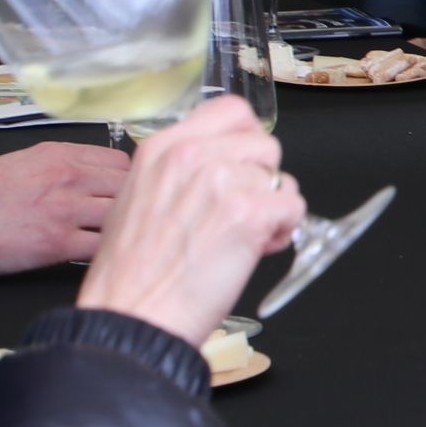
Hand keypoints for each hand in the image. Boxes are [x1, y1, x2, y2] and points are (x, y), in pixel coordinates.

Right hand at [0, 140, 131, 273]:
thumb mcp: (22, 162)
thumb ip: (61, 166)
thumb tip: (91, 176)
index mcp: (59, 155)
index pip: (120, 162)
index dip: (127, 182)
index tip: (126, 196)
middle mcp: (68, 176)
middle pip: (128, 186)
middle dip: (131, 205)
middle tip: (127, 223)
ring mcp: (65, 209)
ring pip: (122, 214)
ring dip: (121, 229)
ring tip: (117, 242)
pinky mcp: (57, 243)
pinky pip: (103, 245)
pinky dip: (107, 252)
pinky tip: (103, 258)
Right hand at [75, 96, 303, 343]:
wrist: (132, 315)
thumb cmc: (131, 274)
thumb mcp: (136, 198)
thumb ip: (178, 171)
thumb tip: (220, 166)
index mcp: (161, 148)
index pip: (230, 111)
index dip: (247, 139)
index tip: (244, 165)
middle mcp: (192, 155)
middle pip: (265, 144)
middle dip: (261, 179)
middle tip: (241, 212)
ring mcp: (222, 181)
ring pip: (281, 178)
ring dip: (272, 208)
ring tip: (242, 238)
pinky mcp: (248, 213)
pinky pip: (293, 207)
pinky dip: (283, 231)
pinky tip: (254, 250)